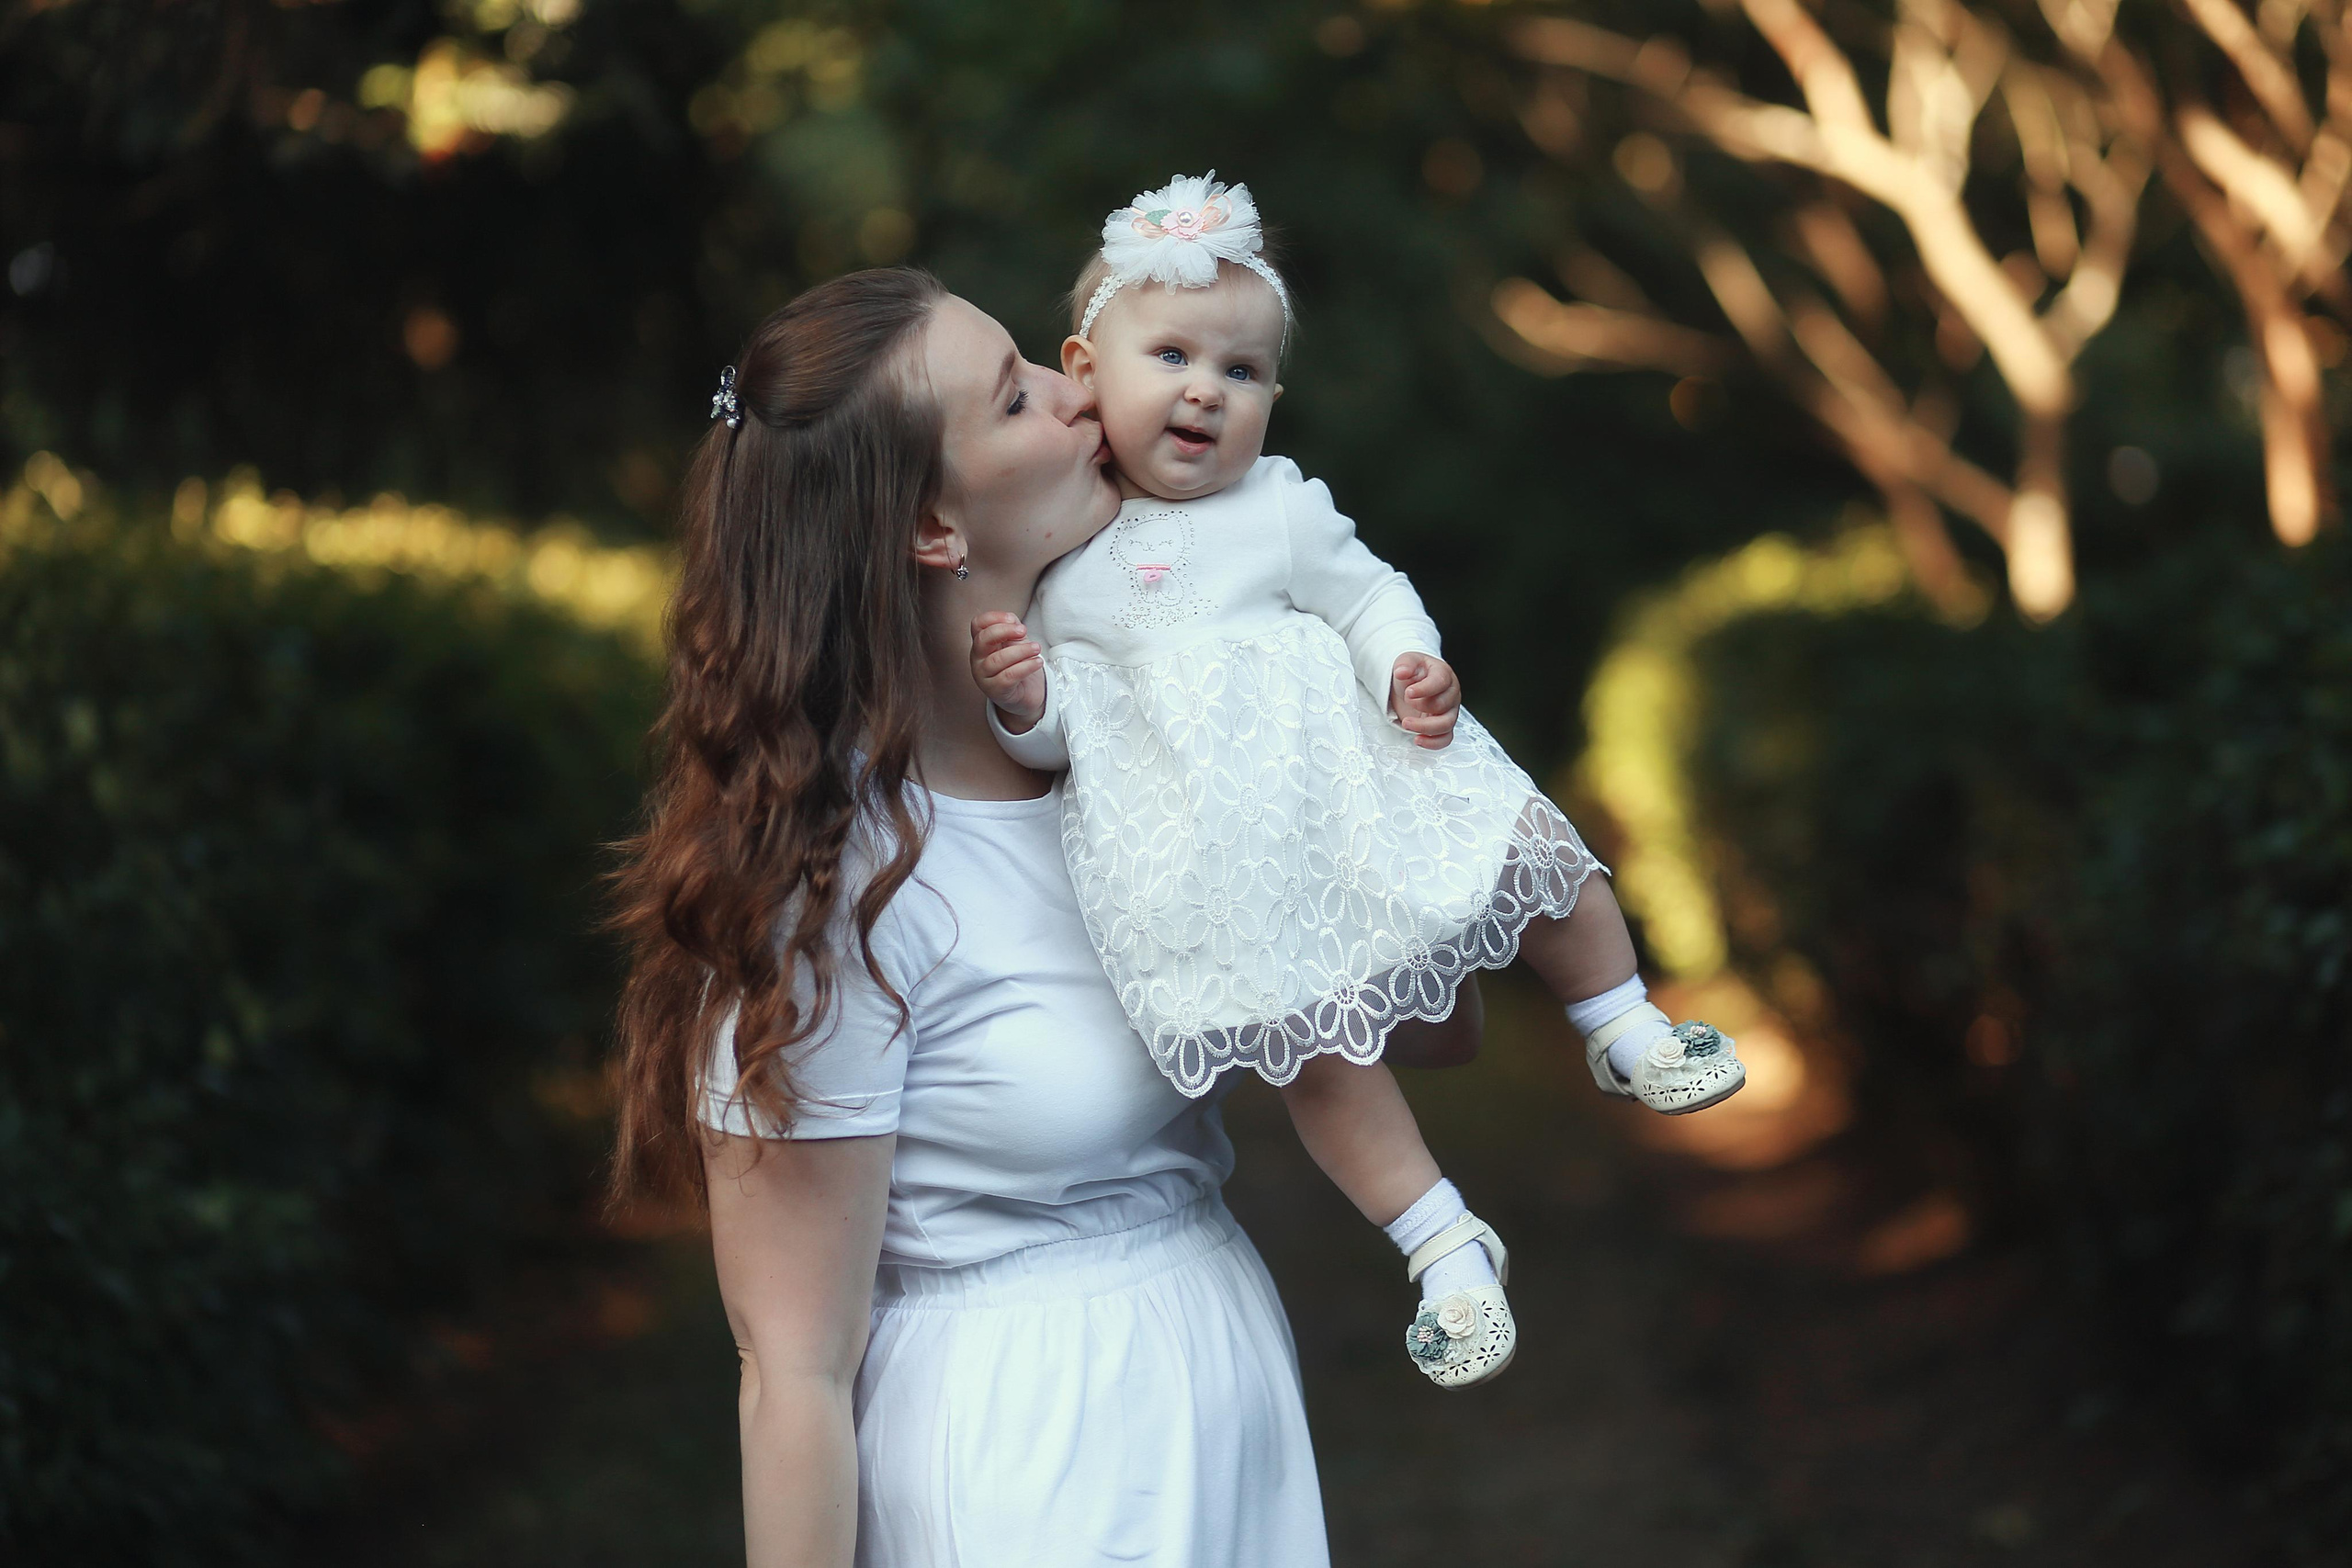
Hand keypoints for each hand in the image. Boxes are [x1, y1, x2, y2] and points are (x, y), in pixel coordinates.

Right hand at [970, 611, 1045, 730]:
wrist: (1026, 694)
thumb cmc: (1018, 664)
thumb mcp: (1016, 641)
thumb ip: (1012, 628)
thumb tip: (1012, 621)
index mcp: (981, 643)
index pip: (977, 624)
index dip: (993, 618)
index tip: (1012, 619)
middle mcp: (978, 659)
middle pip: (983, 640)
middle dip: (1005, 631)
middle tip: (1023, 631)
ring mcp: (984, 676)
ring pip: (998, 660)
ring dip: (1021, 651)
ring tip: (1037, 648)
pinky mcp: (996, 691)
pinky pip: (1008, 677)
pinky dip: (1025, 667)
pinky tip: (1037, 662)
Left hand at [1389, 652, 1459, 749]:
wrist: (1412, 684)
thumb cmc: (1413, 672)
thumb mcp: (1406, 662)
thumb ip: (1405, 664)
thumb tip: (1401, 672)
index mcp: (1444, 675)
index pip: (1440, 682)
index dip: (1425, 689)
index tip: (1408, 693)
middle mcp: (1451, 694)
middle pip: (1443, 705)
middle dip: (1422, 706)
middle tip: (1406, 701)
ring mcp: (1449, 711)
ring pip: (1446, 725)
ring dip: (1425, 727)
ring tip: (1406, 723)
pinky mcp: (1443, 726)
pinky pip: (1445, 739)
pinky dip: (1433, 743)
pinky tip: (1417, 740)